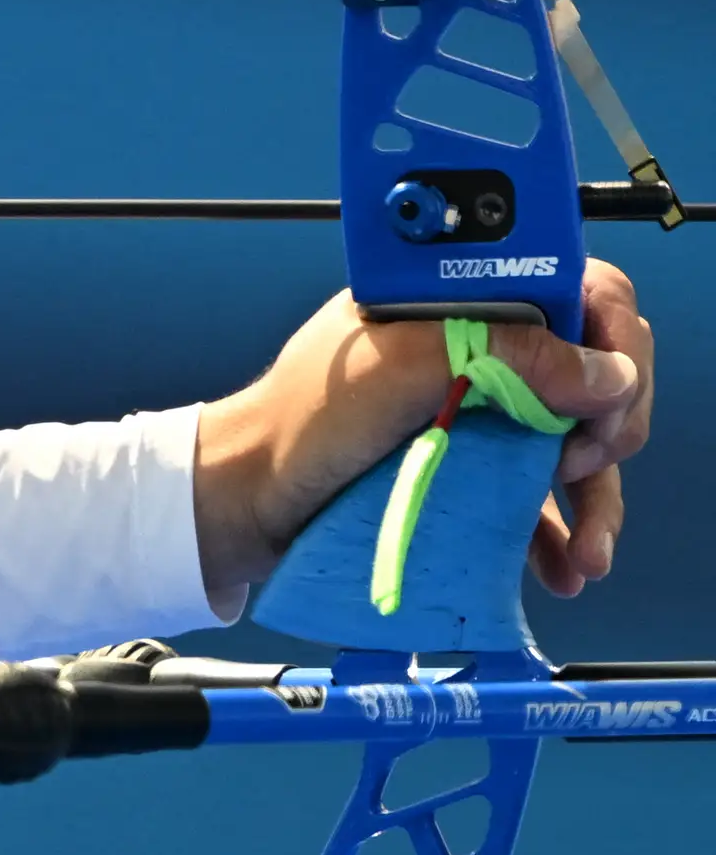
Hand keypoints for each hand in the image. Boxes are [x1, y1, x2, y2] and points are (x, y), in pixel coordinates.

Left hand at [195, 259, 653, 611]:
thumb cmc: (296, 422)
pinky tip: (565, 565)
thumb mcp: (395, 367)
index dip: (605, 336)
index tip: (601, 391)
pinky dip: (561, 531)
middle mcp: (474, 347)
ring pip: (574, 439)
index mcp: (457, 299)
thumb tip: (603, 373)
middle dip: (609, 421)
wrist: (245, 504)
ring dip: (598, 496)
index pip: (573, 290)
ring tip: (590, 549)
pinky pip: (539, 495)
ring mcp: (474, 410)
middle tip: (583, 462)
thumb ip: (501, 351)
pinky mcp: (468, 468)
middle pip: (589, 369)